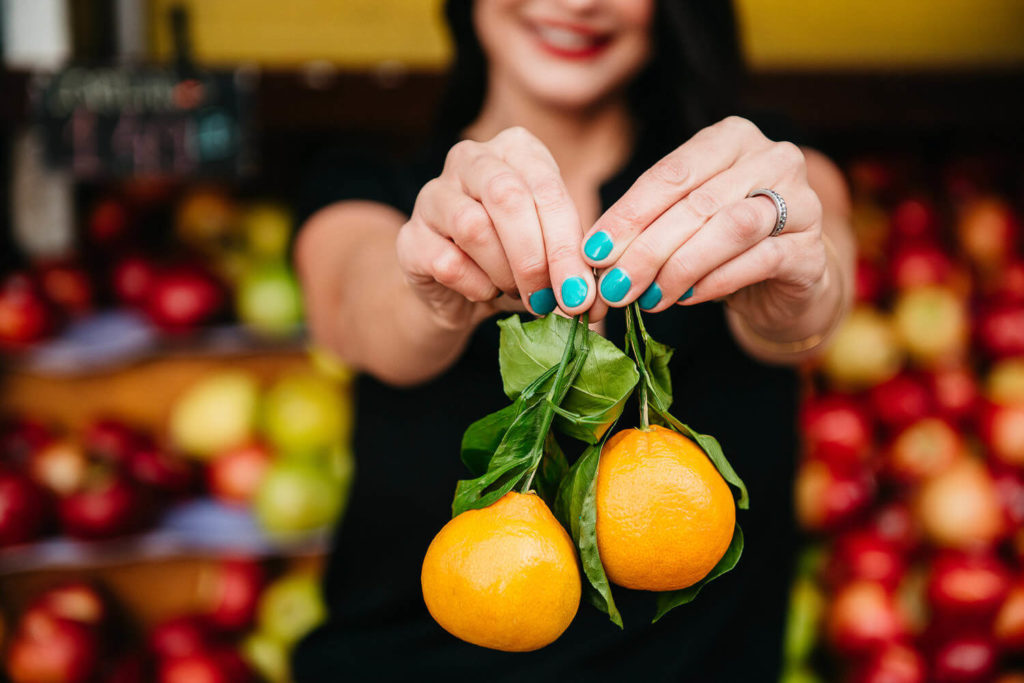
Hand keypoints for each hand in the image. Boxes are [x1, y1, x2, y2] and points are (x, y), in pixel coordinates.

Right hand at [397, 127, 600, 330]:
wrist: (462, 292)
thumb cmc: (517, 260)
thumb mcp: (552, 251)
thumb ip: (570, 262)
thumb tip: (587, 299)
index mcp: (515, 149)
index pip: (546, 188)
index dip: (566, 245)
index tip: (581, 293)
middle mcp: (470, 159)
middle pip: (506, 197)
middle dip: (535, 257)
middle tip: (552, 299)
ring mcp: (432, 194)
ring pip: (473, 227)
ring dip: (504, 273)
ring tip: (518, 292)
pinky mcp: (409, 235)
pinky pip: (447, 262)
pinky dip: (476, 287)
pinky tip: (485, 291)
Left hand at [580, 116, 826, 325]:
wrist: (786, 280)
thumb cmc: (722, 244)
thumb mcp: (680, 224)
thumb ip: (646, 227)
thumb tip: (595, 255)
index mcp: (732, 138)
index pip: (671, 174)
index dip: (628, 216)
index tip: (593, 253)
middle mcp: (773, 158)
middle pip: (698, 202)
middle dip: (647, 249)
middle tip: (613, 287)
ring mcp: (802, 200)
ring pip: (731, 228)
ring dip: (679, 267)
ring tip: (646, 296)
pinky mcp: (812, 248)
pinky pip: (760, 260)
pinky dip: (715, 281)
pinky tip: (685, 299)